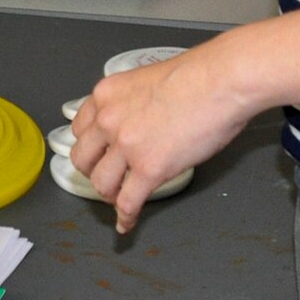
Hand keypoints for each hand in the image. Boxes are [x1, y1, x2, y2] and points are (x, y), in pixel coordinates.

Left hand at [69, 47, 252, 234]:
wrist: (219, 82)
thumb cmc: (196, 76)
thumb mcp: (146, 80)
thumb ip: (131, 103)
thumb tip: (137, 121)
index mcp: (106, 95)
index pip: (80, 129)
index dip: (90, 146)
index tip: (96, 155)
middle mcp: (108, 120)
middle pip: (83, 158)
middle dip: (95, 171)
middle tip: (108, 177)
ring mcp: (127, 146)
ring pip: (101, 184)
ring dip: (110, 195)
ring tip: (121, 198)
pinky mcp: (149, 169)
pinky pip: (128, 202)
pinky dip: (126, 217)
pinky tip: (127, 223)